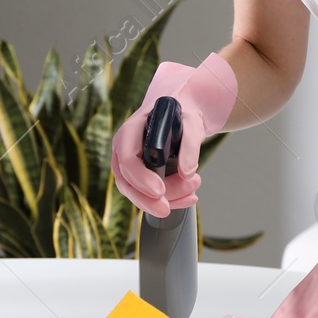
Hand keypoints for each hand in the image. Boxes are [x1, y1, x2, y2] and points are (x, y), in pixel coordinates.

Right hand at [110, 52, 237, 217]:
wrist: (183, 109)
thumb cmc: (183, 111)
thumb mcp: (192, 120)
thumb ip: (190, 144)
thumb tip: (188, 172)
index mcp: (132, 128)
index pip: (126, 158)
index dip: (140, 178)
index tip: (160, 191)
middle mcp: (125, 146)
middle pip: (126, 181)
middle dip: (147, 199)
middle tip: (168, 208)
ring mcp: (130, 162)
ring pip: (136, 191)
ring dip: (165, 199)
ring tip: (192, 192)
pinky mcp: (140, 173)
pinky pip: (147, 192)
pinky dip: (169, 198)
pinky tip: (188, 197)